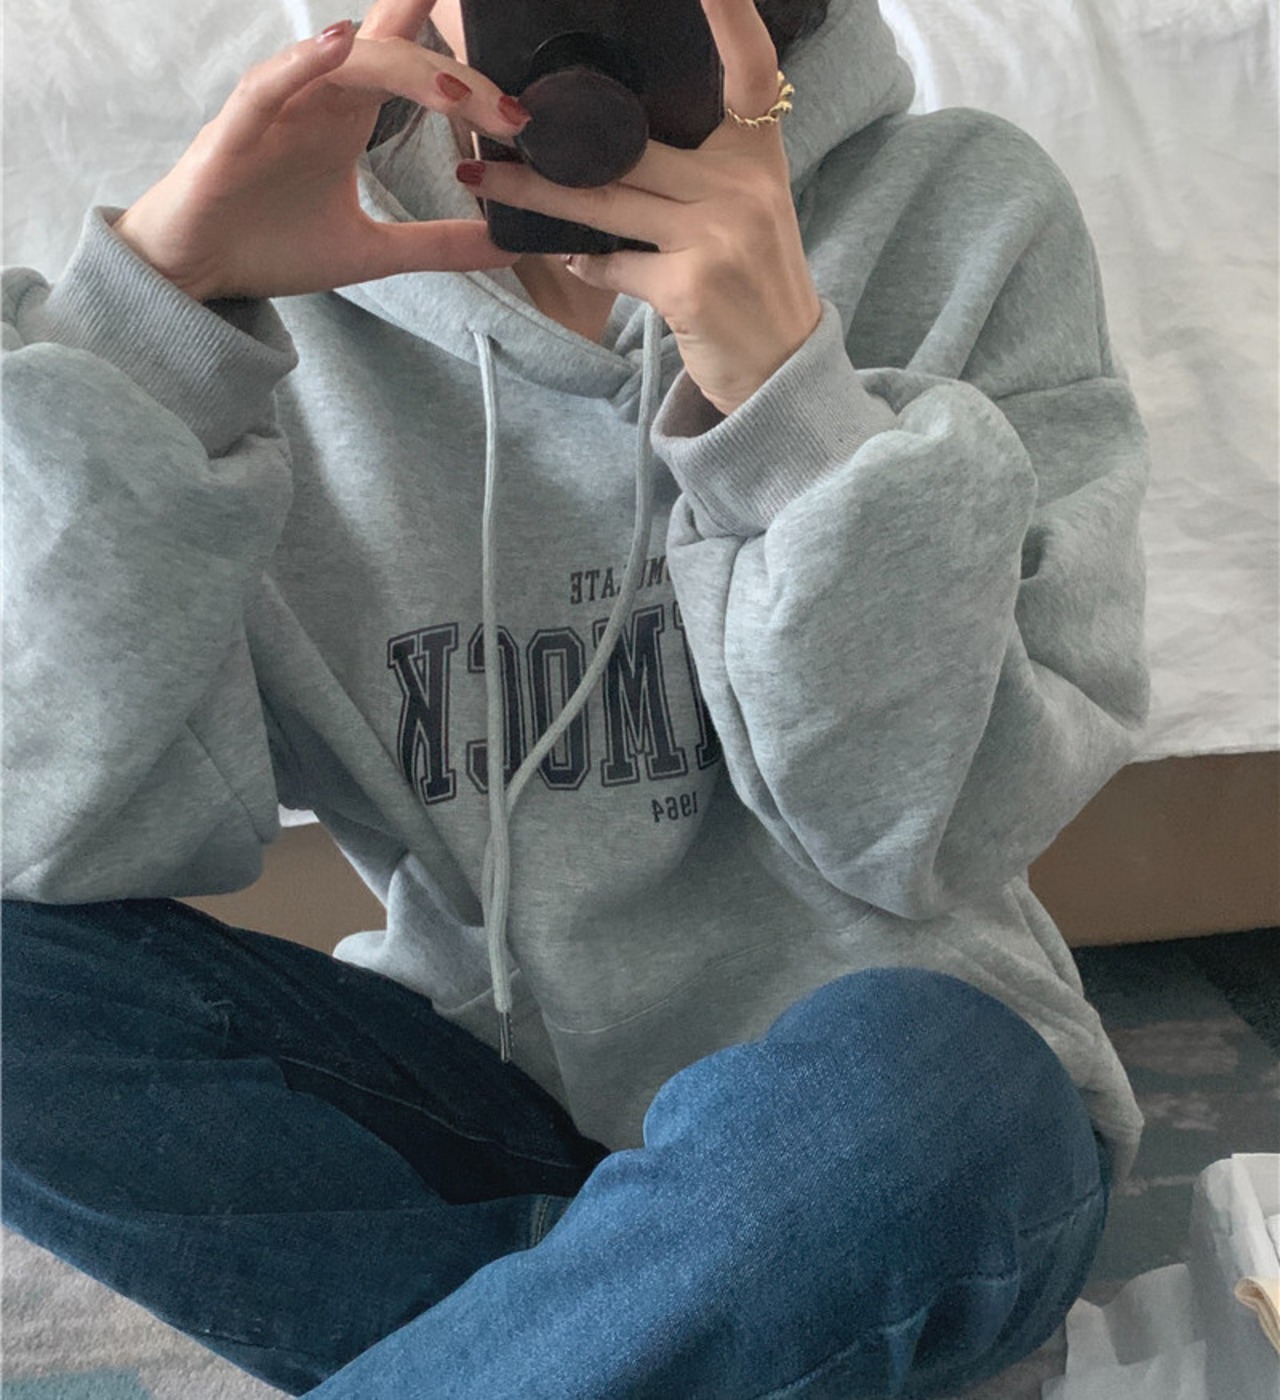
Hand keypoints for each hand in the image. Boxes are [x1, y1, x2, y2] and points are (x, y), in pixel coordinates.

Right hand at [113, 0, 529, 302]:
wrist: (195, 272)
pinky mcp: (235, 131)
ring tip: (455, 90)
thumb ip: (437, 245)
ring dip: (404, 70)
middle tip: (511, 115)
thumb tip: (505, 246)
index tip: (522, 115)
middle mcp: (319, 98)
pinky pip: (269, 85)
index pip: (413, 67)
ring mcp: (278, 108)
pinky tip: (340, 45)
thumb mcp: (372, 253)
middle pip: (397, 61)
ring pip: (347, 65)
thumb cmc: (272, 246)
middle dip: (457, 83)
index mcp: (351, 116)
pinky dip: (304, 64)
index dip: (466, 75)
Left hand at [452, 0, 822, 415]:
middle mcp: (743, 186)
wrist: (779, 372)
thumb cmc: (750, 289)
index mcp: (757, 157)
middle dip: (558, 136)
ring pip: (605, 198)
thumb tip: (605, 150)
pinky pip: (612, 261)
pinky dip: (585, 263)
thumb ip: (694, 176)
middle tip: (498, 110)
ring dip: (536, 193)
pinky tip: (570, 260)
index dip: (732, 13)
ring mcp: (719, 234)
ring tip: (483, 178)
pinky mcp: (690, 284)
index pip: (752, 69)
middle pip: (631, 144)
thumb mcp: (742, 215)